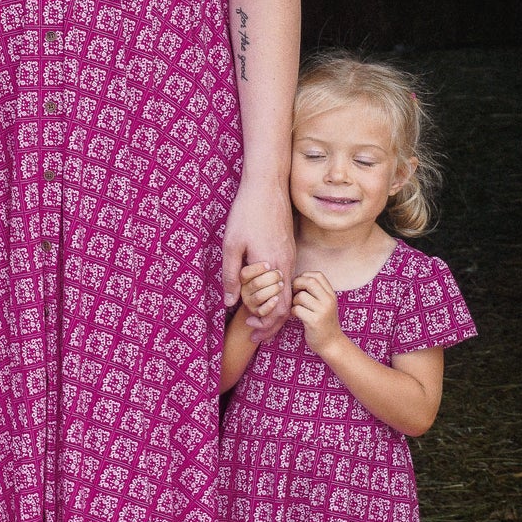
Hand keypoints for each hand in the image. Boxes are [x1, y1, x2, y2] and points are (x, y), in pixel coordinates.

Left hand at [222, 179, 295, 340]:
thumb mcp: (232, 245)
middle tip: (255, 336)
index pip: (278, 309)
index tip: (252, 334)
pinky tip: (263, 295)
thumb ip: (231, 275)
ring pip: (288, 293)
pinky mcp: (288, 249)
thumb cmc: (247, 213)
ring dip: (274, 309)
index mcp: (274, 268)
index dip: (267, 326)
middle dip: (272, 324)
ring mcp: (290, 257)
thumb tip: (230, 303)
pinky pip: (287, 280)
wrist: (268, 185)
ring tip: (257, 319)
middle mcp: (287, 265)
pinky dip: (277, 294)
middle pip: (286, 306)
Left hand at [291, 271, 343, 354]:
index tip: (299, 285)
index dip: (304, 276)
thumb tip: (296, 279)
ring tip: (296, 308)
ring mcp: (323, 311)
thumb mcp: (325, 304)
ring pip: (301, 296)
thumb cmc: (324, 322)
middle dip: (297, 285)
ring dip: (294, 301)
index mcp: (331, 294)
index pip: (317, 275)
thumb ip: (316, 292)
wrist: (331, 344)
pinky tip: (295, 316)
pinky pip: (297, 309)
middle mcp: (329, 301)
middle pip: (309, 282)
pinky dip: (293, 312)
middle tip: (294, 294)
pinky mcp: (314, 321)